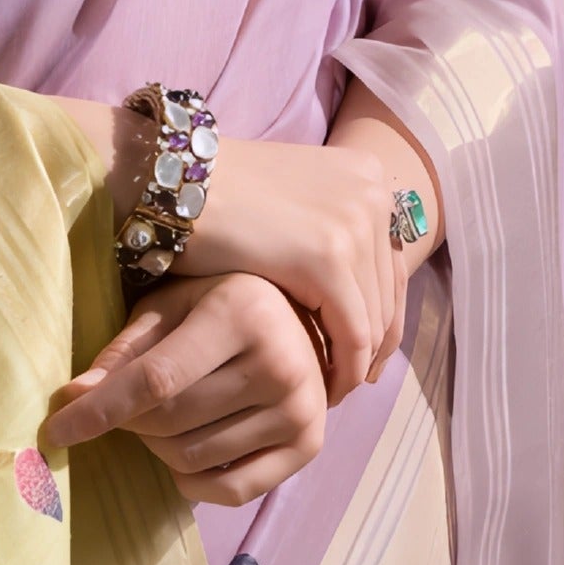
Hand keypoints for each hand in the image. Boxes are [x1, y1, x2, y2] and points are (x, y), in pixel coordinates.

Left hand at [39, 272, 326, 505]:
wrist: (303, 322)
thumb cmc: (223, 307)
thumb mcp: (172, 306)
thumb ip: (125, 350)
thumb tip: (74, 396)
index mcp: (242, 314)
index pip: (156, 379)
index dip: (99, 410)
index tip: (55, 429)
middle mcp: (280, 363)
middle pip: (169, 421)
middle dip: (128, 422)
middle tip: (124, 406)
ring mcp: (301, 410)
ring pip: (192, 458)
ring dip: (157, 447)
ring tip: (162, 419)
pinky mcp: (310, 447)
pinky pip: (230, 491)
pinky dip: (192, 481)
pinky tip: (186, 455)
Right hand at [176, 121, 423, 399]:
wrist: (172, 181)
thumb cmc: (214, 197)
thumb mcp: (289, 205)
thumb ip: (323, 232)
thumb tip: (352, 288)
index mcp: (367, 176)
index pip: (392, 263)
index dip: (383, 314)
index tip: (367, 355)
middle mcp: (371, 196)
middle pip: (388, 293)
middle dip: (372, 344)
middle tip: (349, 381)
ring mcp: (353, 225)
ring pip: (374, 319)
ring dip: (356, 362)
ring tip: (330, 388)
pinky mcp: (327, 260)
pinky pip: (352, 334)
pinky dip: (343, 368)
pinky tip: (323, 388)